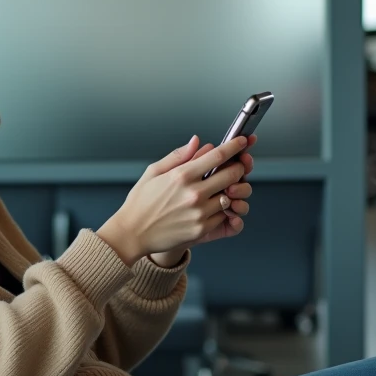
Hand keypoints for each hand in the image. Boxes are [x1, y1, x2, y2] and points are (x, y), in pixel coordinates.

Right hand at [98, 135, 250, 264]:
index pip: (218, 155)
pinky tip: (213, 205)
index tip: (242, 141)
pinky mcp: (201, 229)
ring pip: (231, 196)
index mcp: (182, 175)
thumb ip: (178, 155)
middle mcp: (193, 193)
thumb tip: (197, 142)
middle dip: (239, 167)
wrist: (133, 234)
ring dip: (232, 190)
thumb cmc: (141, 202)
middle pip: (232, 175)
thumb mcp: (153, 172)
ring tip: (224, 188)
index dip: (235, 146)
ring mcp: (199, 213)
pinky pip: (223, 215)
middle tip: (237, 166)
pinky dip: (222, 209)